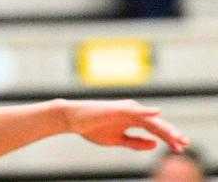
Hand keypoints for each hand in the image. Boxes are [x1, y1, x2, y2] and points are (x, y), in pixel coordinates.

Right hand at [61, 99, 188, 151]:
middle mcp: (131, 113)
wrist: (73, 119)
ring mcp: (125, 110)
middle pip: (155, 125)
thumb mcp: (117, 140)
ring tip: (177, 137)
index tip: (180, 149)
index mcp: (131, 120)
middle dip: (171, 134)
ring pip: (149, 120)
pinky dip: (146, 111)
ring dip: (164, 128)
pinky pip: (134, 110)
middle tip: (185, 144)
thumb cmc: (92, 127)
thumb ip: (135, 142)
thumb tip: (155, 144)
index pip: (154, 130)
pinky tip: (157, 113)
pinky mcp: (117, 108)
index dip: (168, 139)